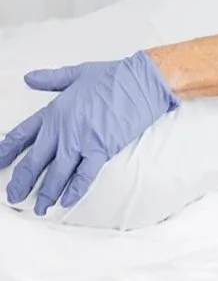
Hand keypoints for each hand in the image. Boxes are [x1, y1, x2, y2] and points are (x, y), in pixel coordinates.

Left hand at [0, 52, 179, 213]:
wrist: (141, 82)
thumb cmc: (112, 75)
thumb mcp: (76, 73)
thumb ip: (50, 79)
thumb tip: (29, 78)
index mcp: (54, 111)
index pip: (22, 134)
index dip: (7, 150)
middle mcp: (63, 129)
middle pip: (35, 161)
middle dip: (22, 181)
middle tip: (13, 196)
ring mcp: (81, 141)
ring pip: (56, 173)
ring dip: (45, 193)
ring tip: (39, 208)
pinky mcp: (101, 150)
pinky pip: (84, 176)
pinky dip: (74, 191)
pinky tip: (65, 203)